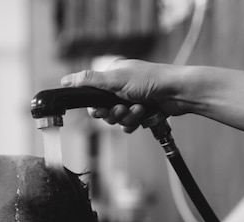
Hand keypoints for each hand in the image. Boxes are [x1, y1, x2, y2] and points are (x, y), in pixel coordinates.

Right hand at [61, 59, 186, 132]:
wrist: (178, 93)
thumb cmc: (150, 81)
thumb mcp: (115, 79)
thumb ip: (89, 80)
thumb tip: (66, 80)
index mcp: (112, 76)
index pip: (92, 96)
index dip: (95, 107)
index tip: (100, 110)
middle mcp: (120, 87)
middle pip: (104, 110)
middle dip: (112, 113)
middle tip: (121, 109)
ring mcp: (131, 100)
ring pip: (117, 119)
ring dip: (126, 117)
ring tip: (138, 109)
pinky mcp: (141, 111)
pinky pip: (128, 124)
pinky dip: (134, 122)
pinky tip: (143, 115)